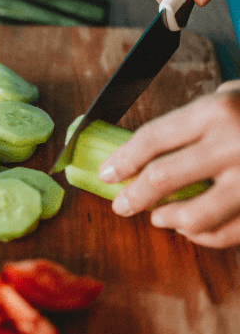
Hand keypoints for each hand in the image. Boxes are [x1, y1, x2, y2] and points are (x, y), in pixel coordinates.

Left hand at [97, 81, 239, 247]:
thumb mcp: (232, 97)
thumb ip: (194, 122)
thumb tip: (145, 151)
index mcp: (218, 111)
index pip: (152, 140)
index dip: (121, 160)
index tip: (105, 173)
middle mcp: (234, 145)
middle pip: (163, 179)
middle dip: (133, 196)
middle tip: (121, 205)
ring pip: (193, 217)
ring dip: (168, 220)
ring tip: (159, 217)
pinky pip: (226, 234)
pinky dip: (202, 236)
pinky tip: (191, 229)